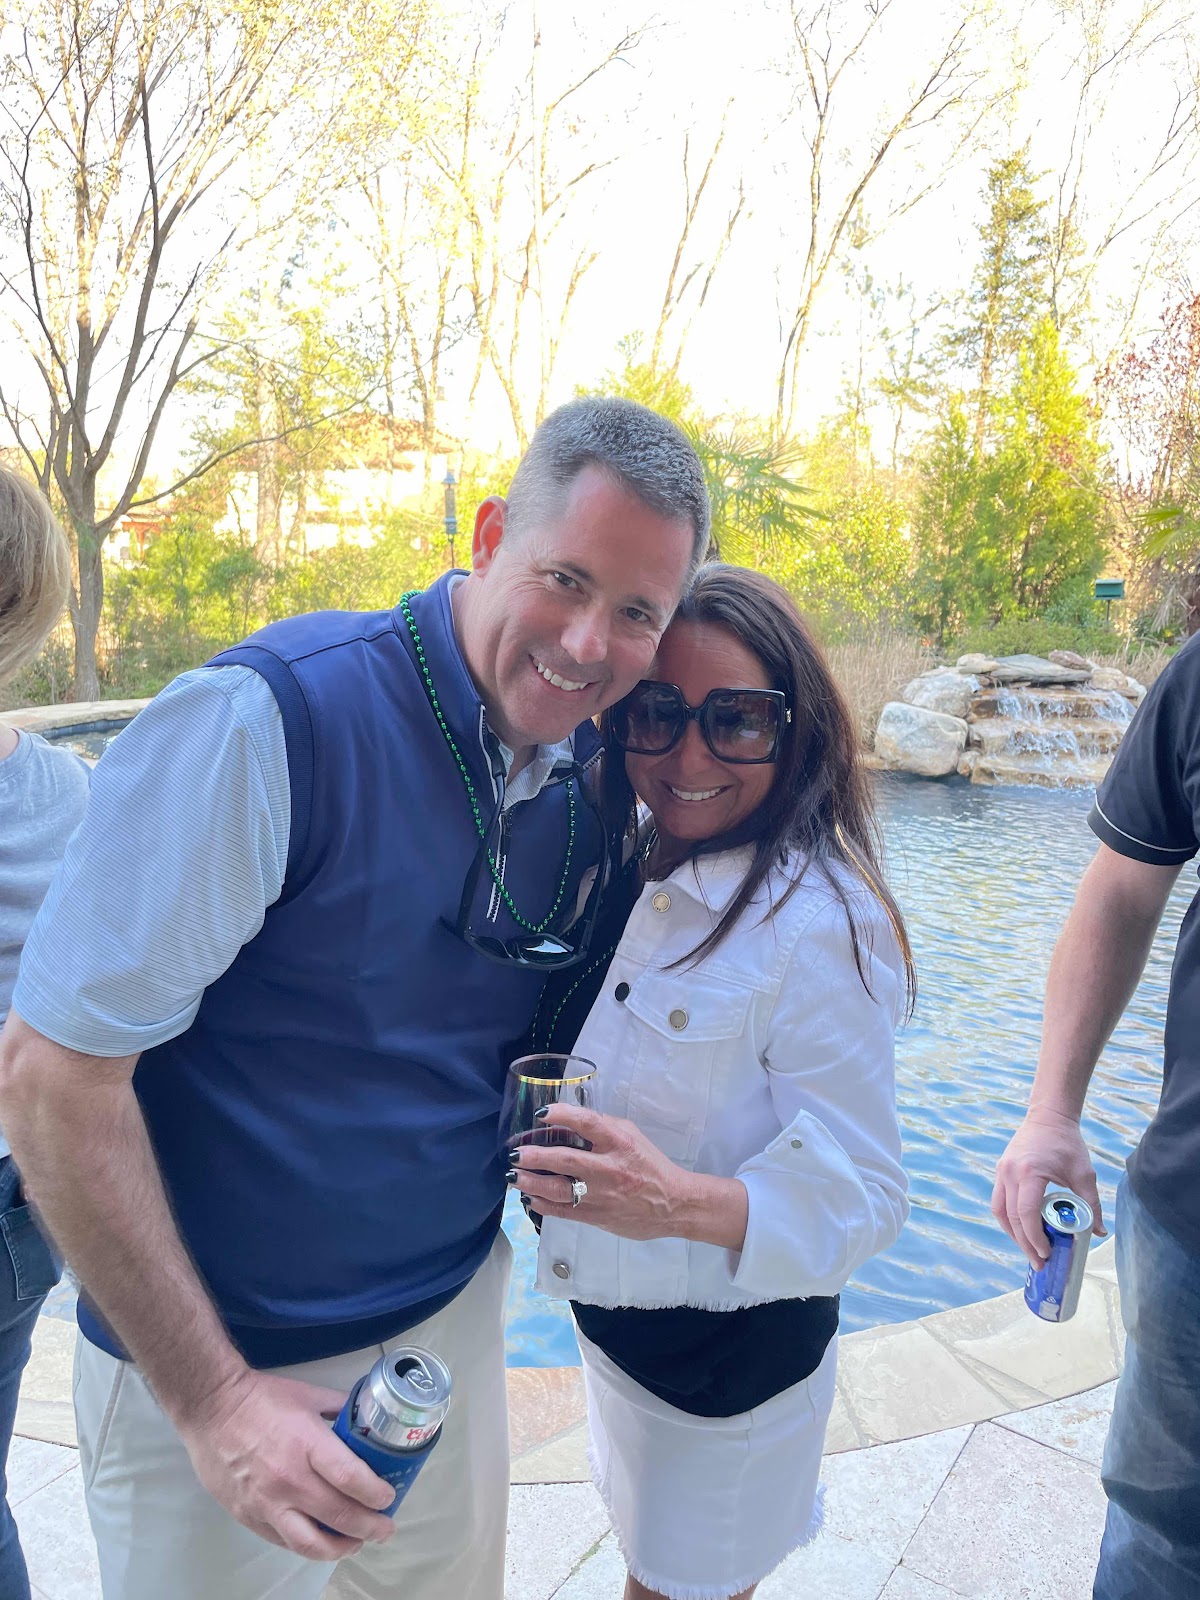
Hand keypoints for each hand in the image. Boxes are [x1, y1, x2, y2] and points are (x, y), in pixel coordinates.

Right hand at [176, 1368, 396, 1560]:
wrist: (211, 1408)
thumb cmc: (263, 1398)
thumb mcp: (309, 1395)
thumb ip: (340, 1409)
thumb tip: (367, 1420)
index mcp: (307, 1444)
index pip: (350, 1479)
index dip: (376, 1494)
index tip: (388, 1497)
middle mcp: (289, 1480)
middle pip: (339, 1515)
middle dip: (370, 1527)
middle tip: (385, 1529)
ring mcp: (267, 1503)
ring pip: (311, 1543)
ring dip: (341, 1549)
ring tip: (357, 1543)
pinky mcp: (248, 1516)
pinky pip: (284, 1541)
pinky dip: (308, 1545)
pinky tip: (321, 1540)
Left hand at [508, 1103, 691, 1240]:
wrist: (673, 1203)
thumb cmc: (649, 1164)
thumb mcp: (632, 1136)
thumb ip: (603, 1127)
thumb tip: (568, 1120)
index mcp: (620, 1142)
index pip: (588, 1122)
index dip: (562, 1115)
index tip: (541, 1114)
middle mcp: (609, 1168)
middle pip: (565, 1159)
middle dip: (535, 1156)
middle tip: (514, 1153)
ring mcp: (602, 1195)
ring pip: (559, 1189)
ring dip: (531, 1183)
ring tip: (513, 1176)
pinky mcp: (598, 1216)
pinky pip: (564, 1211)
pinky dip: (543, 1204)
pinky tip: (529, 1198)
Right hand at [991, 1108, 1106, 1269]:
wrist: (1048, 1118)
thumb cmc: (1067, 1144)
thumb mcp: (1084, 1173)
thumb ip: (1091, 1203)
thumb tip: (1097, 1232)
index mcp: (1030, 1173)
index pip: (1026, 1213)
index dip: (1034, 1237)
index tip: (1047, 1253)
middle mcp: (1010, 1173)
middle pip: (1011, 1217)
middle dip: (1024, 1243)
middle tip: (1039, 1262)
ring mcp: (1001, 1171)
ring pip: (1000, 1212)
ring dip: (1013, 1234)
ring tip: (1029, 1250)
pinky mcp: (1001, 1171)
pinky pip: (999, 1202)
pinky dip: (1009, 1220)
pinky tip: (1022, 1230)